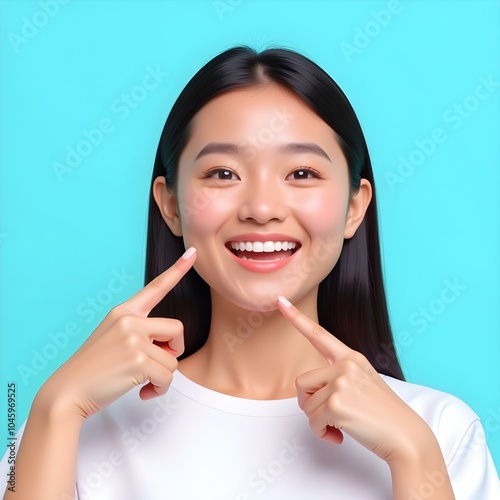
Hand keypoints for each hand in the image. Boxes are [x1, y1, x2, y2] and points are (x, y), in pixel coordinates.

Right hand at [38, 247, 196, 419]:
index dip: (177, 270)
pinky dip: (160, 389)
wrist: (68, 392)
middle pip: (177, 329)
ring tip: (141, 381)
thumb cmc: (93, 369)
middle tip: (154, 365)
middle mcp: (130, 320)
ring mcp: (133, 339)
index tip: (192, 253)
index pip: (156, 287)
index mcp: (124, 312)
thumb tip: (169, 348)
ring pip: (173, 359)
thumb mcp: (113, 338)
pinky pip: (168, 377)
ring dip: (162, 376)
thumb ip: (141, 334)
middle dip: (173, 350)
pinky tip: (143, 391)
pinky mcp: (138, 360)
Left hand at [276, 296, 431, 463]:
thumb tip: (307, 392)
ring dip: (318, 421)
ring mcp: (341, 382)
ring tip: (341, 424)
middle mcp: (345, 365)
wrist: (405, 437)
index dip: (296, 318)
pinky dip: (322, 433)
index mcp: (351, 358)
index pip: (319, 334)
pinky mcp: (336, 403)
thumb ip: (336, 377)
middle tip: (331, 415)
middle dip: (310, 404)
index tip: (281, 301)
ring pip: (306, 404)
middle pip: (302, 383)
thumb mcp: (362, 383)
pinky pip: (312, 422)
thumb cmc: (382, 415)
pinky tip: (340, 435)